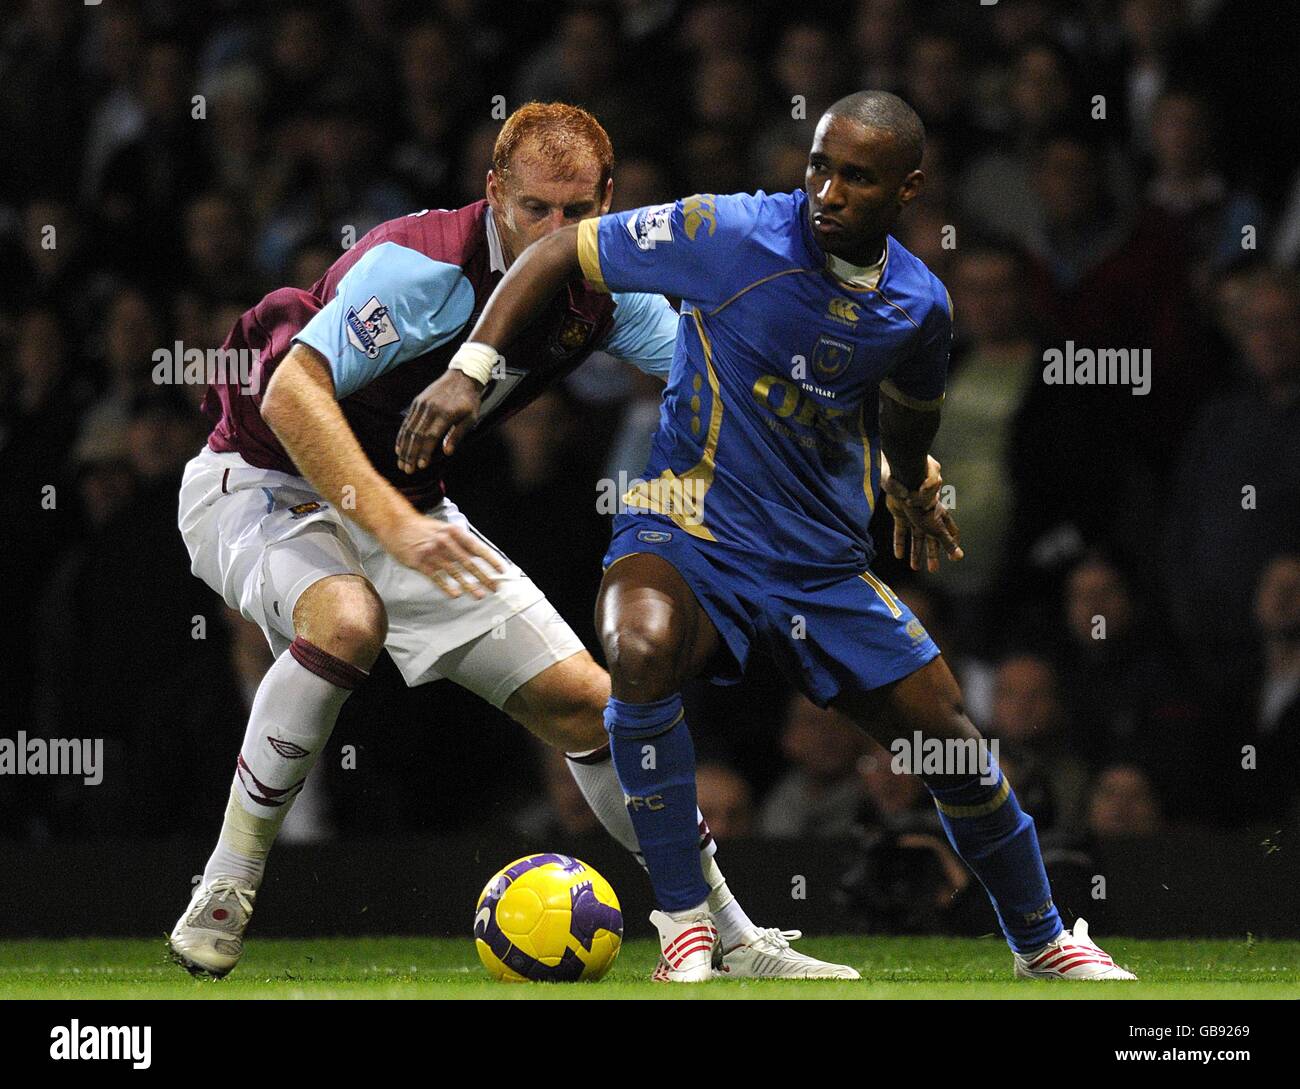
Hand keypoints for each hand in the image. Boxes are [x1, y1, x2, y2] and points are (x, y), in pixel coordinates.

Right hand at [381, 513, 505, 598]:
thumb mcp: (443, 529)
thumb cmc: (421, 528)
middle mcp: (446, 542)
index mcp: (454, 532)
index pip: (477, 548)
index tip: (501, 570)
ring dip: (469, 585)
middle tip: (494, 587)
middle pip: (469, 563)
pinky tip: (455, 594)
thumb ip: (459, 542)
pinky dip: (447, 587)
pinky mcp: (420, 563)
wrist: (396, 524)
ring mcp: (433, 553)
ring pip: (455, 573)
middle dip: (484, 577)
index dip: (491, 560)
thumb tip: (478, 556)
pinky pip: (437, 577)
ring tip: (479, 595)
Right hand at [395, 369, 482, 473]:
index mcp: (445, 414)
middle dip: (410, 454)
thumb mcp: (471, 418)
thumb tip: (446, 453)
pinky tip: (398, 448)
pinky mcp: (417, 402)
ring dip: (404, 448)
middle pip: (417, 435)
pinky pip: (407, 421)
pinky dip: (402, 436)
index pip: (431, 436)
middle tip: (407, 470)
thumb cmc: (469, 401)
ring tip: (401, 463)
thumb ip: (458, 435)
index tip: (421, 466)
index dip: (424, 452)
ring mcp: (421, 405)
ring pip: (409, 429)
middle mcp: (430, 409)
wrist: (462, 376)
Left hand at [881, 454, 963, 572]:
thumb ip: (948, 539)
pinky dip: (899, 542)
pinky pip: (899, 530)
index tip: (955, 555)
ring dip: (916, 552)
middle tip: (933, 569)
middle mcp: (927, 514)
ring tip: (915, 567)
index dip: (952, 542)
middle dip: (933, 553)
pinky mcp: (899, 511)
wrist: (903, 472)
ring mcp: (912, 513)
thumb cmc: (923, 492)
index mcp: (938, 514)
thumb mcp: (937, 519)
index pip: (949, 530)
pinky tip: (898, 555)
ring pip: (916, 536)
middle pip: (932, 538)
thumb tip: (959, 556)